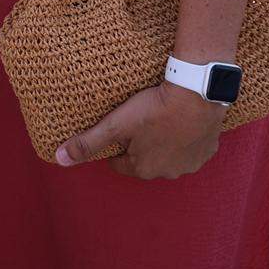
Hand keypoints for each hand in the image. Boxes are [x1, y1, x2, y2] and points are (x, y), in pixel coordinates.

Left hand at [54, 83, 224, 180]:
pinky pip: (192, 147)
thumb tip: (60, 158)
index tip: (117, 132)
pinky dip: (186, 138)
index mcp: (143, 169)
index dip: (116, 148)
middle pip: (147, 161)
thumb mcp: (115, 124)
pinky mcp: (208, 150)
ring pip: (171, 155)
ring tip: (160, 119)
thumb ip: (88, 142)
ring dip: (165, 143)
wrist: (197, 95)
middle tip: (138, 121)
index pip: (121, 164)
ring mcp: (191, 163)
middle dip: (141, 146)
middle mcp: (168, 173)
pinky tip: (182, 120)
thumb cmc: (154, 109)